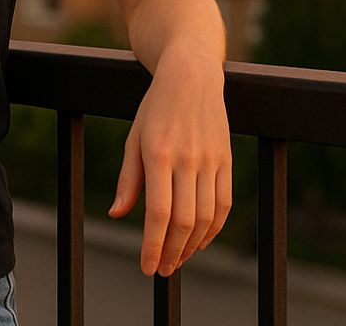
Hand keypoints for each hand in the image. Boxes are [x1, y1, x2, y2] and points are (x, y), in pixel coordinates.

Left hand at [106, 55, 231, 276]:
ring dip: (192, 246)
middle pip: (184, 222)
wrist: (190, 76)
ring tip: (177, 259)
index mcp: (158, 153)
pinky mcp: (227, 161)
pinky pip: (223, 205)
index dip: (153, 245)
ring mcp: (210, 161)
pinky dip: (213, 230)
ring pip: (206, 218)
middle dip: (172, 253)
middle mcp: (187, 159)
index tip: (147, 267)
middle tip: (161, 269)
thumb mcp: (134, 137)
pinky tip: (199, 240)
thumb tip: (118, 214)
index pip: (158, 213)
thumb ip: (128, 178)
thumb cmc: (155, 108)